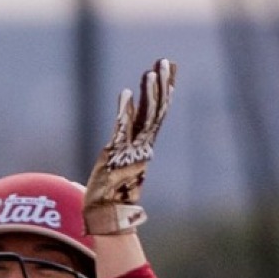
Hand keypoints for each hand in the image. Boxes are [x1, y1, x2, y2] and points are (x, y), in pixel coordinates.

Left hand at [83, 57, 174, 234]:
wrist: (108, 217)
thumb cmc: (112, 193)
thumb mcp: (119, 163)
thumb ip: (123, 142)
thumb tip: (127, 116)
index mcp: (143, 147)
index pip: (157, 113)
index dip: (164, 90)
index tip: (170, 69)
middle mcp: (141, 146)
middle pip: (156, 111)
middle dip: (162, 85)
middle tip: (166, 60)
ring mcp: (131, 150)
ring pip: (146, 118)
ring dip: (150, 94)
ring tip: (152, 70)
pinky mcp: (116, 156)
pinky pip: (122, 130)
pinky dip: (125, 112)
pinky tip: (126, 93)